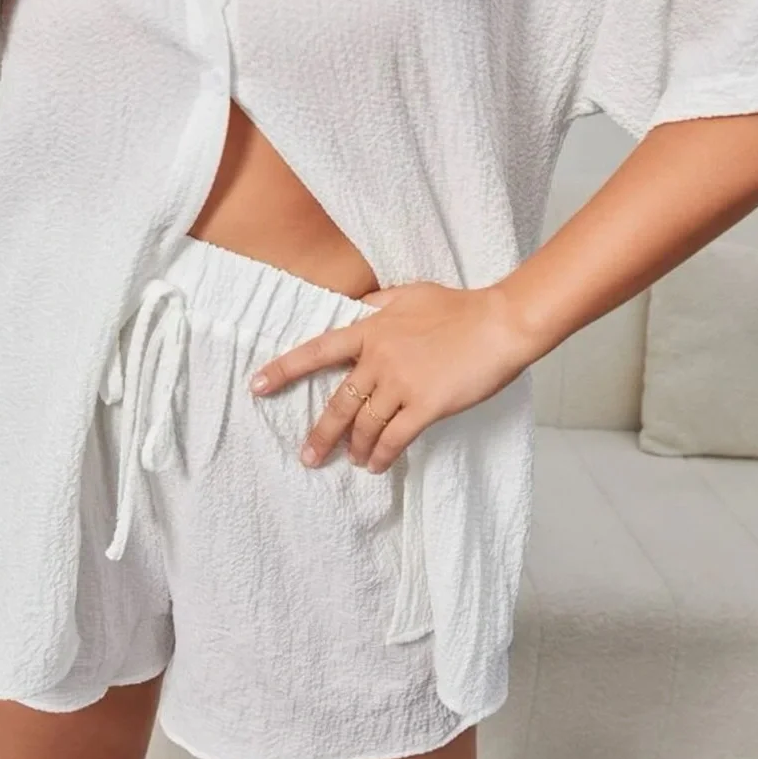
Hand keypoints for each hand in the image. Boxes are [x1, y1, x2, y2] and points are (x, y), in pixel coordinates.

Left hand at [249, 281, 540, 473]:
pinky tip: (377, 465)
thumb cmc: (460, 307)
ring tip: (353, 460)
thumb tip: (356, 306)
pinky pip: (394, 438)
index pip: (317, 351)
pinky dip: (382, 455)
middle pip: (339, 403)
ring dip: (356, 447)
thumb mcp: (411, 294)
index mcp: (371, 329)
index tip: (257, 386)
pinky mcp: (426, 406)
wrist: (500, 323)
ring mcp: (401, 384)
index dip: (284, 369)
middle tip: (308, 457)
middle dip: (321, 434)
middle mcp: (379, 359)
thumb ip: (379, 303)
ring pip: (365, 425)